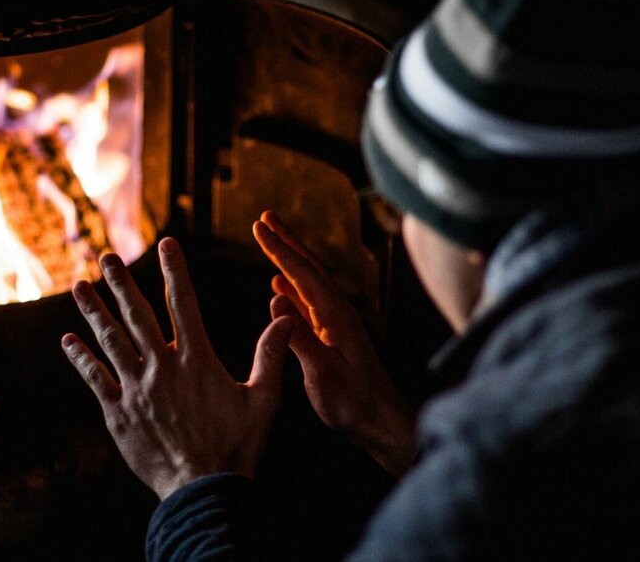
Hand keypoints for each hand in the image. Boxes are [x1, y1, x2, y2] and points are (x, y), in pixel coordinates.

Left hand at [61, 237, 293, 500]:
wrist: (203, 489)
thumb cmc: (237, 446)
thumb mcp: (264, 399)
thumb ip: (271, 355)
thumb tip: (286, 318)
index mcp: (196, 360)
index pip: (182, 303)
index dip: (174, 270)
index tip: (166, 244)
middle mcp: (162, 367)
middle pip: (137, 315)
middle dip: (121, 283)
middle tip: (107, 257)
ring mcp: (136, 389)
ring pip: (110, 341)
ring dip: (93, 312)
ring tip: (79, 287)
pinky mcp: (118, 413)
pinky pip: (95, 379)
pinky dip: (81, 358)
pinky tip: (68, 341)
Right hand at [253, 211, 416, 475]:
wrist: (381, 423)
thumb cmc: (355, 404)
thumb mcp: (323, 374)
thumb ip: (299, 338)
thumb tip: (275, 302)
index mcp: (336, 316)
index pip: (303, 274)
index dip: (279, 250)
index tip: (258, 227)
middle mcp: (338, 312)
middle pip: (309, 268)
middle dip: (286, 242)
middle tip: (264, 217)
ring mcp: (336, 324)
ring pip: (308, 283)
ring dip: (288, 261)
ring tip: (270, 242)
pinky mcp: (333, 338)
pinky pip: (308, 304)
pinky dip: (292, 289)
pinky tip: (279, 288)